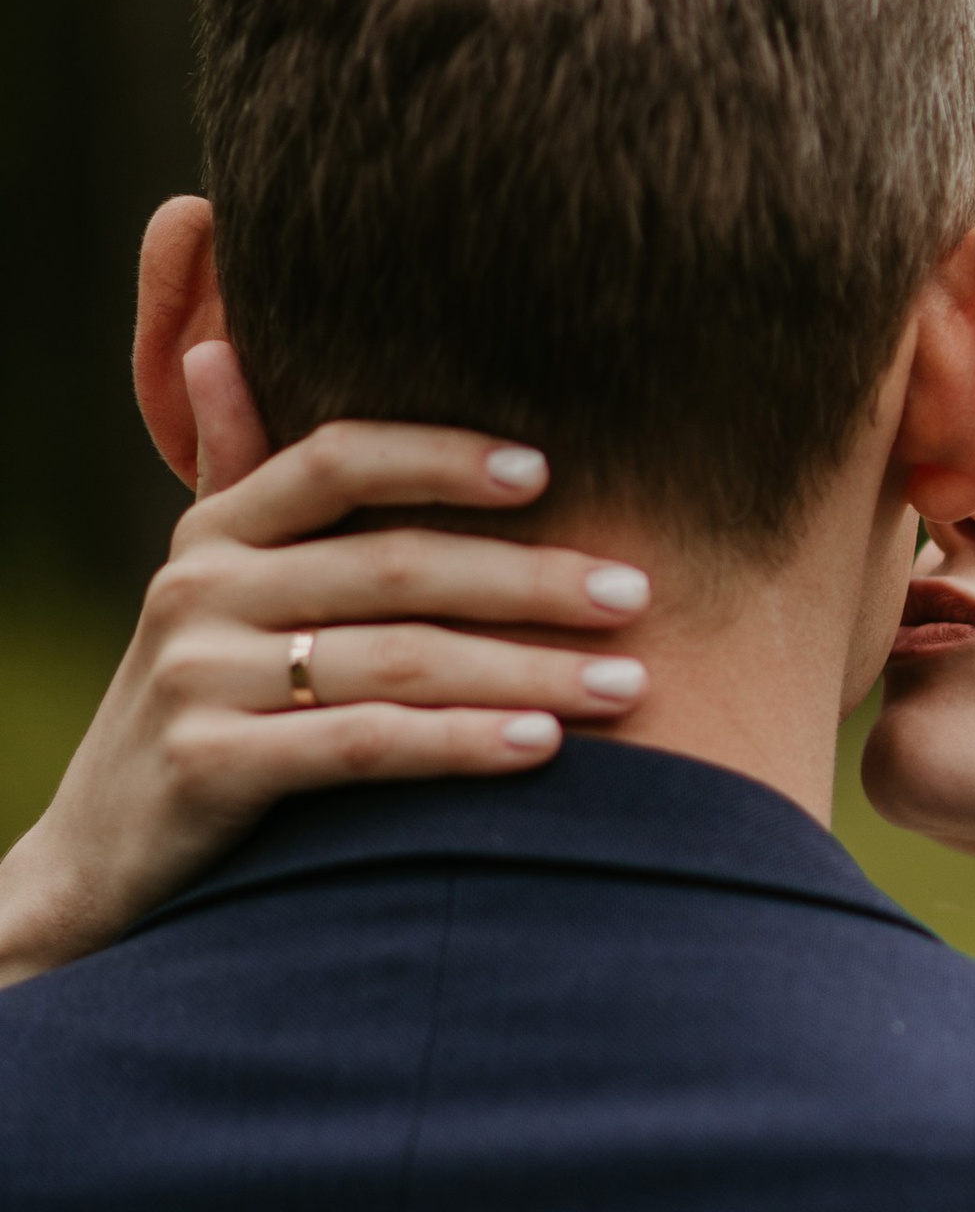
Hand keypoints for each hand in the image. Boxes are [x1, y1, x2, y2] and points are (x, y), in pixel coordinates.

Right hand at [0, 409, 657, 983]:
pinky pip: (361, 745)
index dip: (441, 457)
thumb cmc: (200, 712)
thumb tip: (215, 350)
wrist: (98, 861)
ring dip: (529, 669)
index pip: (338, 462)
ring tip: (630, 683)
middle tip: (638, 591)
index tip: (548, 471)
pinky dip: (460, 744)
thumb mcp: (212, 594)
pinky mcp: (207, 766)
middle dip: (530, 580)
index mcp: (215, 533)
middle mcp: (199, 589)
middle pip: (395, 566)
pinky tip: (542, 745)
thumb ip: (238, 481)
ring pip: (396, 659)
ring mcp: (197, 678)